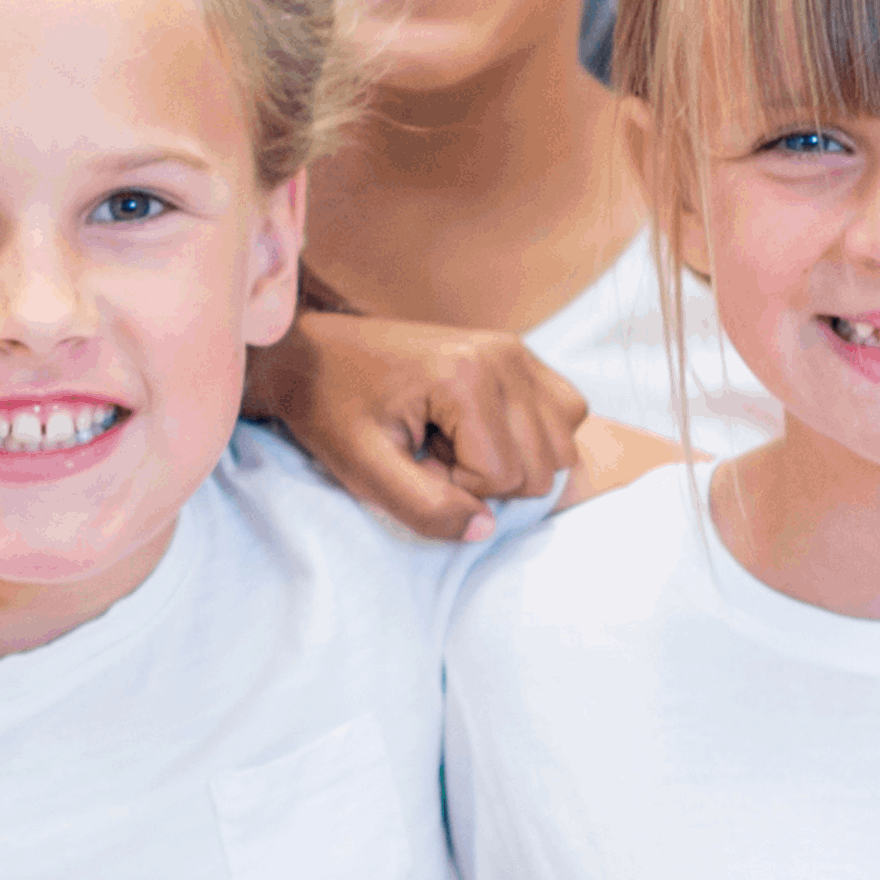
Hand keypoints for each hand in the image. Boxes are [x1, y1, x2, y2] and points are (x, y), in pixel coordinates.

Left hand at [245, 311, 586, 543]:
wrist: (313, 354)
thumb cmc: (331, 409)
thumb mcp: (363, 469)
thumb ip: (424, 507)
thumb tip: (486, 528)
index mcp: (467, 377)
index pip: (505, 476)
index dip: (456, 485)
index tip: (412, 459)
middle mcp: (504, 356)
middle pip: (545, 466)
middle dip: (486, 477)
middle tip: (430, 449)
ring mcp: (516, 351)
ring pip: (562, 446)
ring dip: (510, 459)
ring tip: (449, 437)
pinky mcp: (518, 354)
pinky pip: (565, 414)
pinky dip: (530, 437)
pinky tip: (476, 428)